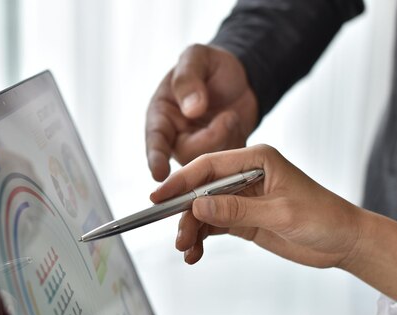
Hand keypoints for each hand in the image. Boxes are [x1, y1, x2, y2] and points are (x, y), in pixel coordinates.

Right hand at [146, 44, 258, 181]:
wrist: (241, 76)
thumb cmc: (211, 66)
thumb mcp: (197, 57)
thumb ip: (188, 79)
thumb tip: (192, 109)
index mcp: (161, 115)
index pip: (155, 141)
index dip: (156, 159)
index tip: (159, 174)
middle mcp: (175, 137)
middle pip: (187, 155)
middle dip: (210, 139)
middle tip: (227, 117)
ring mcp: (198, 149)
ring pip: (209, 162)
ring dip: (226, 137)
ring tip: (230, 116)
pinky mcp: (219, 155)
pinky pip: (229, 162)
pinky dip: (236, 140)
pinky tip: (234, 124)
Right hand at [150, 145, 396, 299]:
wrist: (344, 242)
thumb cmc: (324, 218)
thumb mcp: (279, 213)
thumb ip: (236, 209)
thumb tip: (198, 207)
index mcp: (256, 160)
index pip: (209, 167)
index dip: (181, 181)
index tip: (159, 197)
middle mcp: (246, 176)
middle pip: (201, 190)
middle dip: (184, 213)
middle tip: (177, 235)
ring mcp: (243, 198)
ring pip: (204, 211)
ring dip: (192, 230)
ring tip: (186, 250)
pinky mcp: (244, 218)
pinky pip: (214, 226)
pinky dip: (202, 239)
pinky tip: (195, 253)